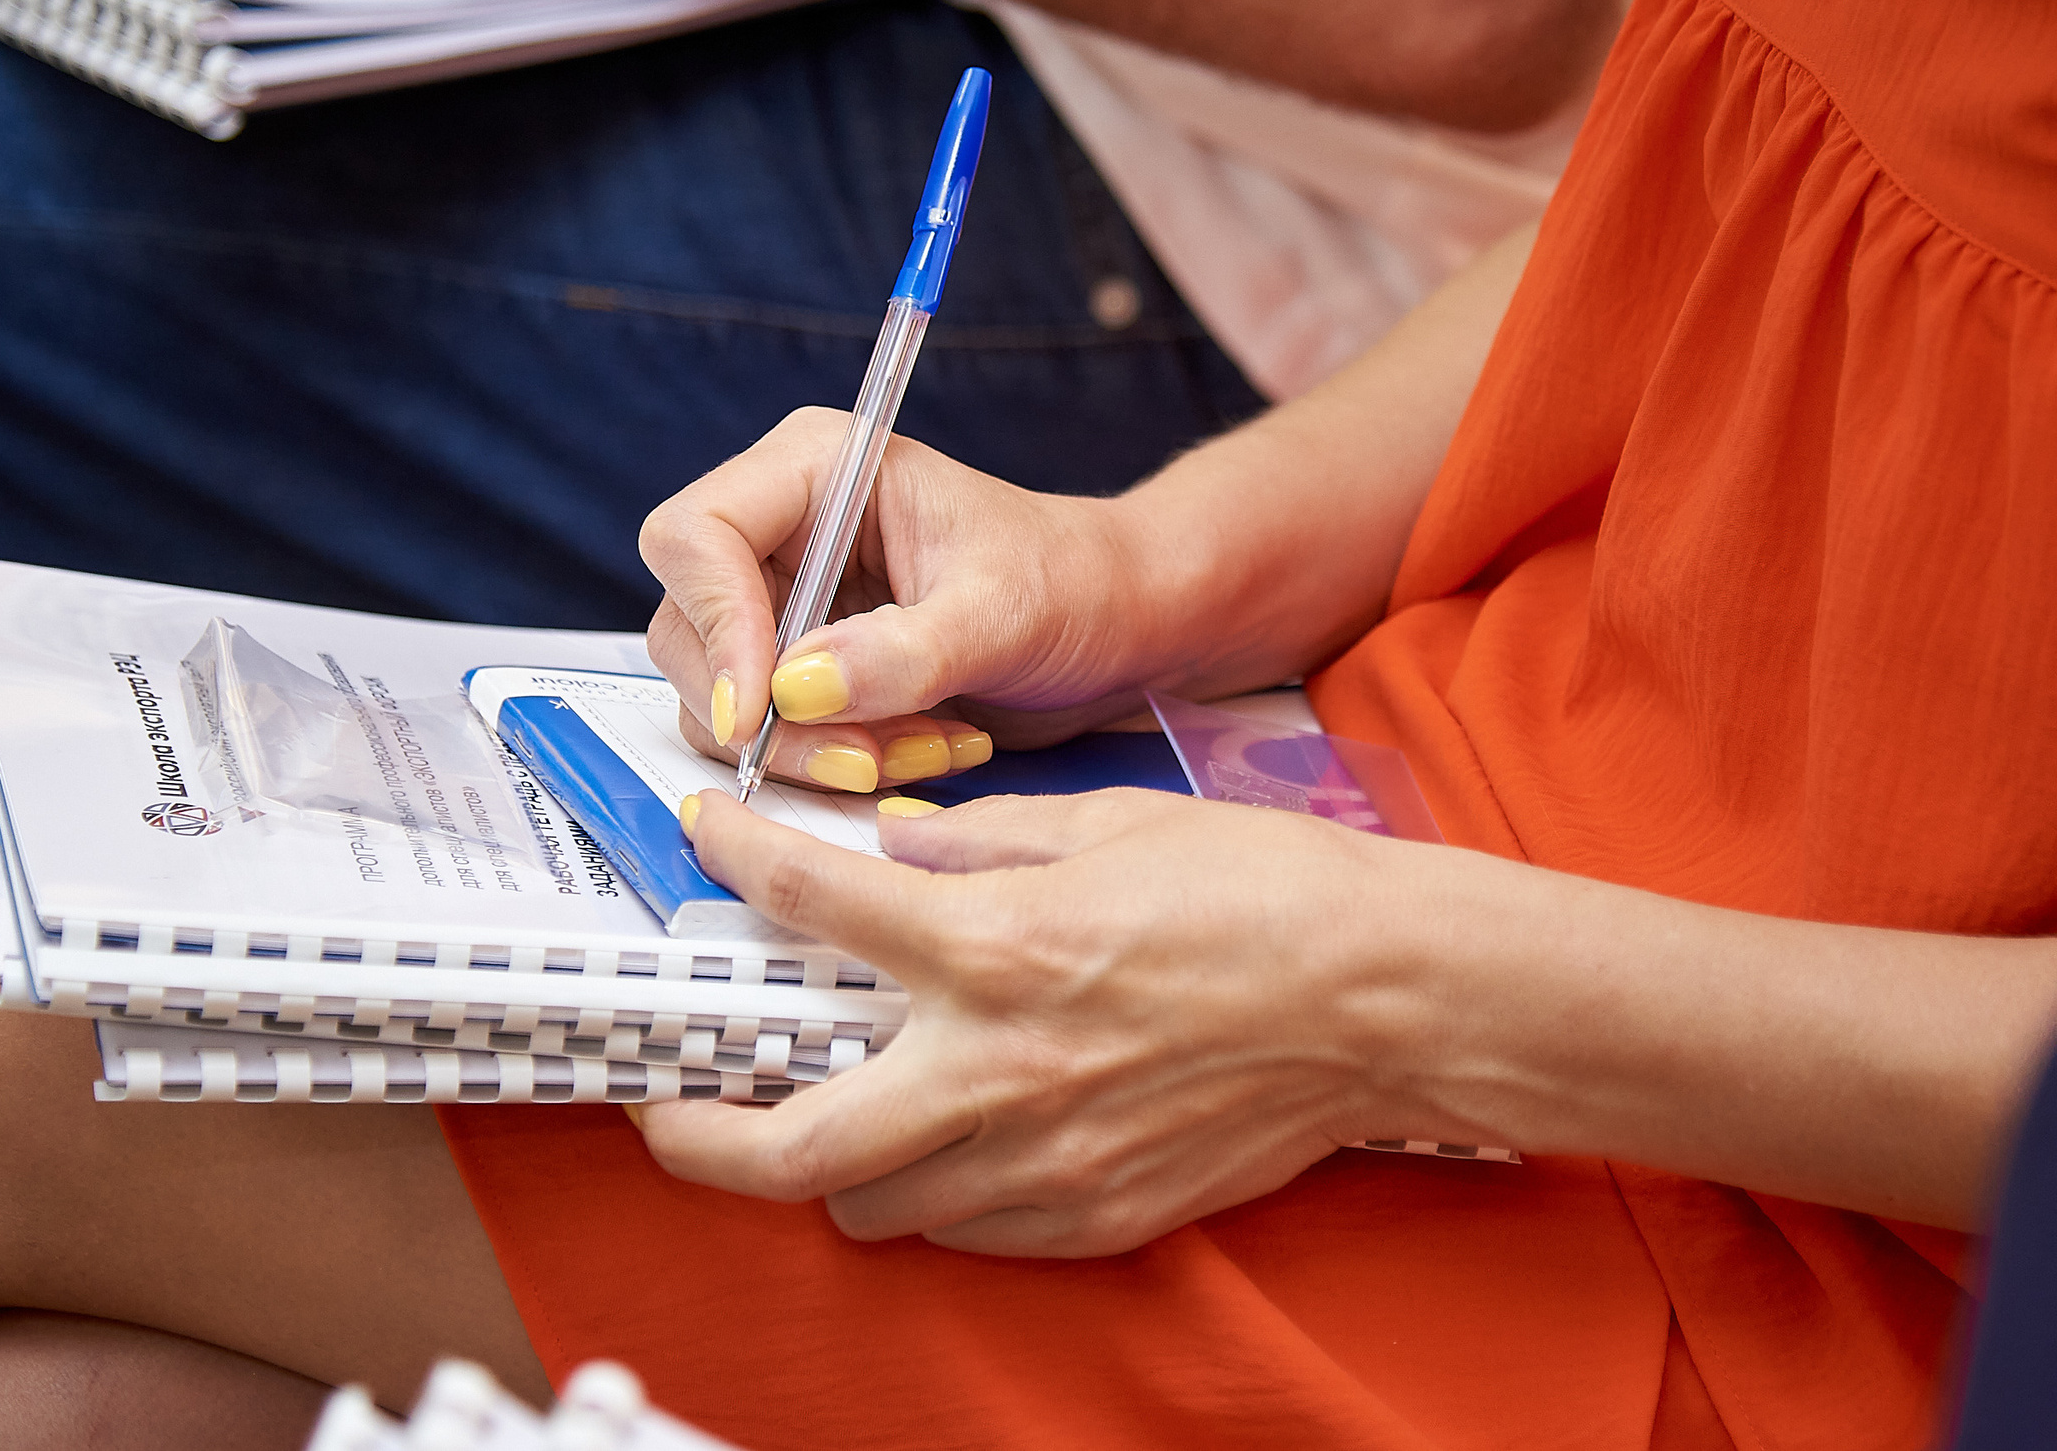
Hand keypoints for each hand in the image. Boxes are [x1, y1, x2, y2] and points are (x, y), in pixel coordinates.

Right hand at [638, 408, 1196, 795]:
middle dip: (770, 716)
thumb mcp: (1004, 612)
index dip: (715, 627)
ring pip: (723, 700)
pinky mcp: (804, 674)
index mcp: (817, 469)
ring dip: (812, 751)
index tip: (759, 712)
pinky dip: (835, 764)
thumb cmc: (1075, 582)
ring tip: (926, 749)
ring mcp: (785, 607)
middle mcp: (783, 534)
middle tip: (865, 759)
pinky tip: (923, 751)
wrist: (1119, 627)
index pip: (696, 536)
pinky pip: (771, 739)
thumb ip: (904, 652)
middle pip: (690, 631)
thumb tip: (797, 691)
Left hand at [638, 788, 1492, 1256]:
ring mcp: (1046, 1164)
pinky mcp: (1096, 1217)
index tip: (707, 839)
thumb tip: (896, 850)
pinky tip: (949, 1138)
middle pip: (789, 1150)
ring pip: (870, 1208)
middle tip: (667, 1104)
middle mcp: (1000, 1072)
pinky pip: (969, 1231)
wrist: (1389, 998)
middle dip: (694, 1135)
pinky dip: (932, 1192)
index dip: (737, 860)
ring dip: (827, 1163)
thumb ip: (979, 844)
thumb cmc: (1267, 895)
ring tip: (830, 1110)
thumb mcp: (1110, 824)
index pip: (816, 907)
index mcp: (997, 950)